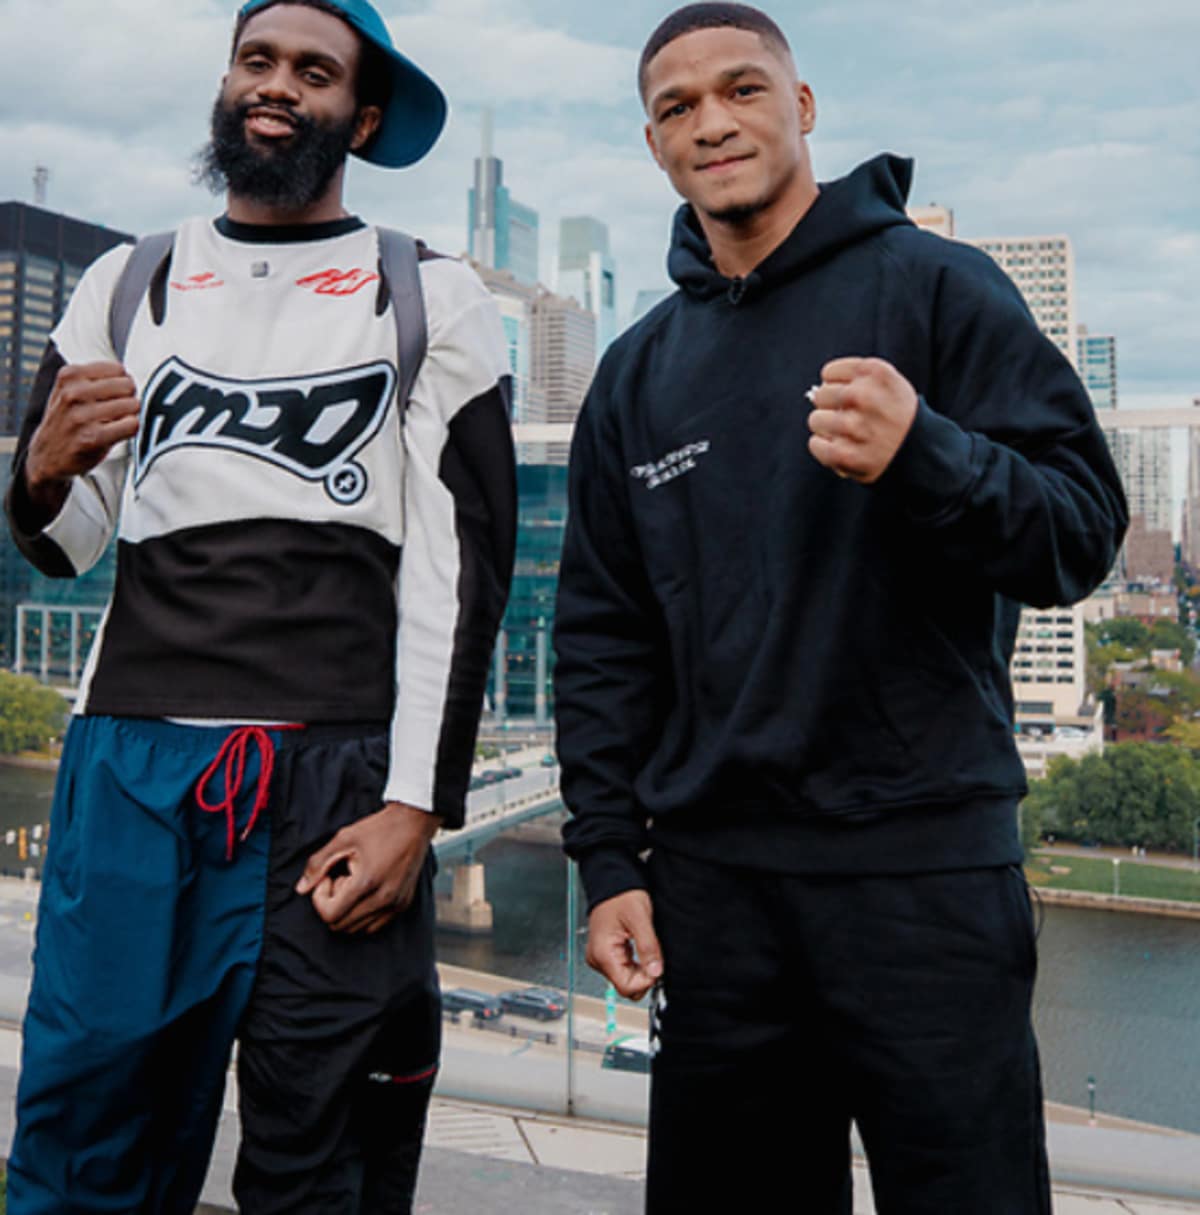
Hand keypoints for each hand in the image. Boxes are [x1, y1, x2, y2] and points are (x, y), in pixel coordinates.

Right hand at [24, 362, 140, 519]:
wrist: (47, 455)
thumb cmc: (67, 420)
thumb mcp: (69, 389)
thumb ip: (96, 377)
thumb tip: (130, 375)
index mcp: (69, 375)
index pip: (118, 369)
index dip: (122, 383)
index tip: (113, 395)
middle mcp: (73, 393)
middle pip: (128, 386)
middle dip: (128, 398)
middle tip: (116, 411)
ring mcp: (82, 416)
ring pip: (132, 405)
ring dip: (129, 415)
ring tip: (113, 423)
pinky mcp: (93, 438)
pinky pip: (132, 424)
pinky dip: (130, 429)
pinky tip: (117, 433)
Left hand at [295, 801, 442, 934]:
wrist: (414, 823)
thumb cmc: (378, 829)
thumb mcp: (343, 839)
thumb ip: (318, 864)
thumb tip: (300, 889)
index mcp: (367, 882)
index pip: (329, 914)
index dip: (320, 897)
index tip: (328, 877)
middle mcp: (383, 899)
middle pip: (340, 925)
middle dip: (332, 904)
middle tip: (340, 878)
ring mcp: (395, 905)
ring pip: (356, 929)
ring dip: (347, 910)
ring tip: (354, 884)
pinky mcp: (402, 905)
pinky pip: (374, 926)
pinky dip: (362, 915)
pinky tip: (365, 891)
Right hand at [586, 889, 662, 1000]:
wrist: (612, 882)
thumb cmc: (621, 895)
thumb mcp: (640, 919)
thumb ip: (648, 947)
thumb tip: (656, 972)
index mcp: (603, 953)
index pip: (626, 987)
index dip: (646, 981)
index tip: (657, 966)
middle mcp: (597, 959)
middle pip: (625, 986)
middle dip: (644, 976)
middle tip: (654, 957)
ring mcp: (600, 957)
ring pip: (625, 979)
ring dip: (640, 970)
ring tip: (646, 949)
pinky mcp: (605, 954)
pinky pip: (622, 969)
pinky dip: (635, 964)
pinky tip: (640, 950)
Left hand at [806, 357, 917, 483]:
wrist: (922, 453)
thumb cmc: (897, 415)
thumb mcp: (889, 383)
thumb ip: (857, 377)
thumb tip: (818, 388)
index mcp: (874, 372)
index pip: (828, 373)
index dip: (838, 387)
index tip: (852, 399)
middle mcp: (863, 396)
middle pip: (820, 395)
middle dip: (831, 407)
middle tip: (851, 418)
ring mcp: (853, 426)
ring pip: (815, 420)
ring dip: (827, 429)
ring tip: (848, 435)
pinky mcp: (845, 454)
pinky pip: (815, 444)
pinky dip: (823, 448)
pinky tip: (842, 449)